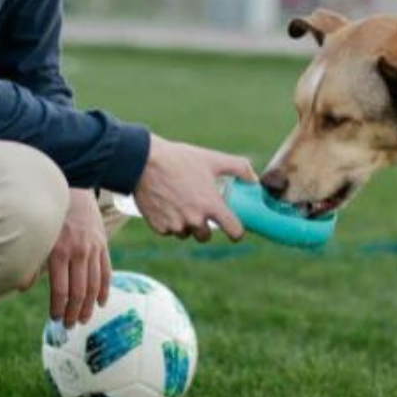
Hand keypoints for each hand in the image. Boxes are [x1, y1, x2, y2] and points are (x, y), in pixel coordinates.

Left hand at [44, 187, 111, 327]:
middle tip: (69, 326)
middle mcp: (78, 252)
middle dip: (73, 312)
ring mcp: (93, 249)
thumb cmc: (49, 218)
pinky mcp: (103, 245)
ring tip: (83, 319)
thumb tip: (22, 288)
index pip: (60, 289)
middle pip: (79, 291)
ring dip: (89, 305)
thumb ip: (32, 263)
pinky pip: (106, 271)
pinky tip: (101, 303)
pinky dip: (105, 289)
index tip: (54, 319)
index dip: (58, 307)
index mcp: (59, 252)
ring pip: (94, 284)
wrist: (72, 192)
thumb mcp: (38, 238)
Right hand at [133, 134, 257, 242]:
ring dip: (187, 225)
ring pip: (186, 234)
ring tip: (181, 204)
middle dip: (206, 226)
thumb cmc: (180, 159)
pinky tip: (167, 206)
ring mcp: (175, 225)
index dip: (237, 232)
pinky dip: (170, 223)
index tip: (234, 229)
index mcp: (211, 205)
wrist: (143, 162)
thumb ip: (239, 168)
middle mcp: (195, 220)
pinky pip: (169, 231)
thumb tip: (254, 179)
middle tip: (200, 210)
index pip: (234, 231)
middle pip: (207, 236)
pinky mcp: (158, 227)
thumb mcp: (213, 159)